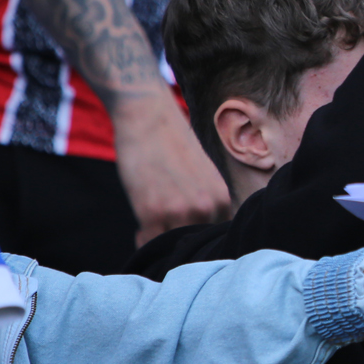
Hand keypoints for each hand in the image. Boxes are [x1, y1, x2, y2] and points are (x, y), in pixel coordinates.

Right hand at [112, 93, 231, 246]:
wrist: (148, 116)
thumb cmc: (172, 145)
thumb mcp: (203, 176)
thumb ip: (207, 204)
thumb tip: (200, 236)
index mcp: (222, 199)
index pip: (215, 238)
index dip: (199, 243)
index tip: (187, 241)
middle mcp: (207, 207)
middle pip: (194, 246)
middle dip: (179, 246)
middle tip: (167, 238)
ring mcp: (181, 211)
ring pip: (171, 246)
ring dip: (161, 244)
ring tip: (153, 229)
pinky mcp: (152, 211)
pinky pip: (149, 242)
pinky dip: (144, 240)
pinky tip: (141, 227)